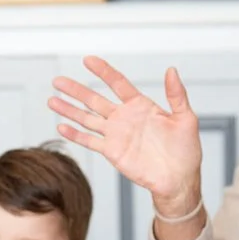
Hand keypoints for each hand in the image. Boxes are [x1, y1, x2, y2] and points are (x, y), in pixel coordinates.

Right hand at [49, 56, 203, 215]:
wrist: (179, 179)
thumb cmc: (187, 150)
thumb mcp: (186, 118)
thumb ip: (177, 94)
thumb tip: (172, 70)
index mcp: (141, 106)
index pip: (118, 83)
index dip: (103, 71)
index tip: (88, 60)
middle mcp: (125, 118)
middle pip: (95, 99)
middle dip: (76, 90)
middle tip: (57, 81)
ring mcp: (116, 135)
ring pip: (87, 119)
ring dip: (69, 110)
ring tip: (51, 100)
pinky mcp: (112, 152)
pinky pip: (90, 141)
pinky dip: (75, 135)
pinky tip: (61, 126)